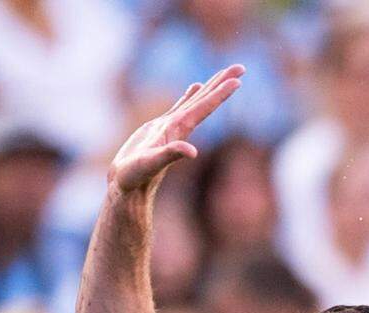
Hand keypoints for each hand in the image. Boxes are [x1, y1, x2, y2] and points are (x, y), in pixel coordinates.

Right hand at [108, 64, 243, 195]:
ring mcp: (171, 128)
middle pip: (205, 101)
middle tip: (241, 67)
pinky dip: (189, 96)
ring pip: (194, 102)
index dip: (220, 94)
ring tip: (224, 73)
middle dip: (222, 83)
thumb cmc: (136, 178)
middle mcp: (179, 128)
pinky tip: (195, 87)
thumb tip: (192, 152)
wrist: (126, 189)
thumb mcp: (151, 165)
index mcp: (179, 131)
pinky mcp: (159, 130)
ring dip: (209, 87)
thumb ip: (170, 155)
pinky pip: (178, 107)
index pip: (204, 108)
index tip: (238, 80)